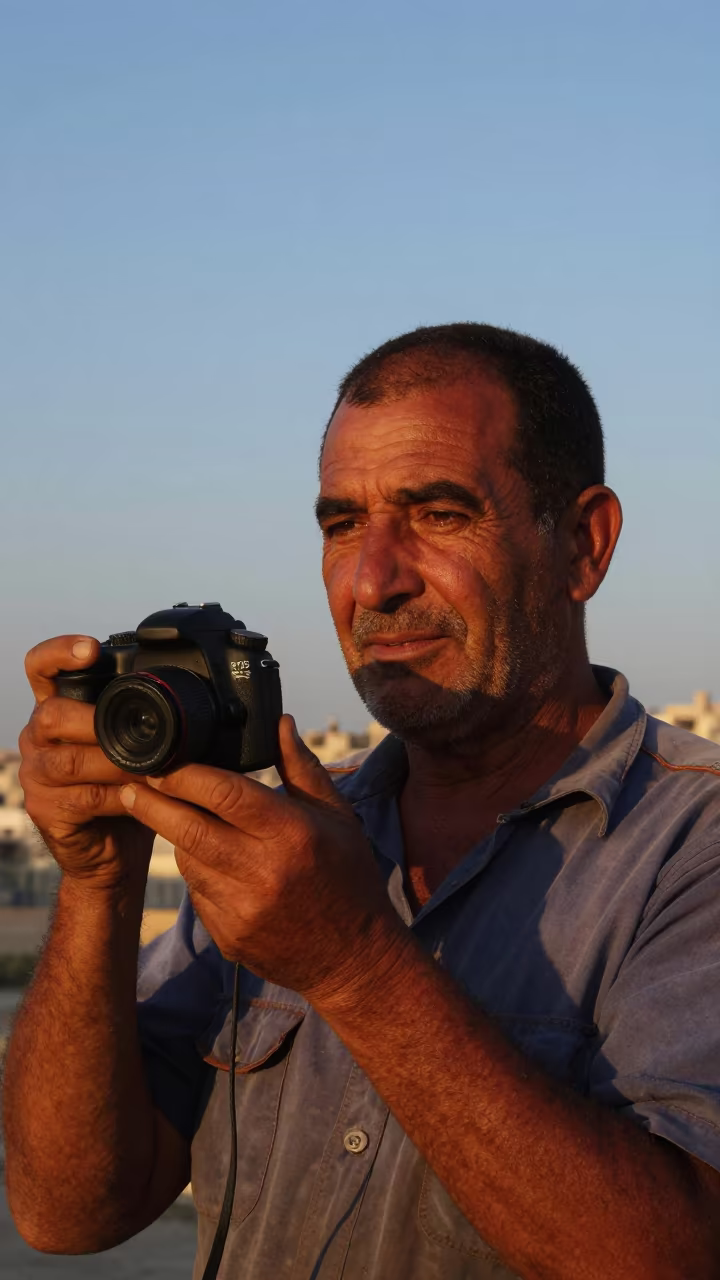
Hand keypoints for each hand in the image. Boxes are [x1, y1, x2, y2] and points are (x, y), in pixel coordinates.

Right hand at [18, 636, 153, 889]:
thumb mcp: (135, 744)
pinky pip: (84, 796)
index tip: (91, 648)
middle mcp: (38, 737)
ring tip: (153, 767)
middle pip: (53, 714)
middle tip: (136, 730)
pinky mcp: (46, 810)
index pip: (41, 667)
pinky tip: (144, 795)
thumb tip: (198, 694)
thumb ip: (142, 718)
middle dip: (97, 720)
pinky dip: (121, 795)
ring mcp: (37, 774)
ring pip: (71, 759)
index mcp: (58, 709)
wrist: (112, 853)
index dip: (60, 652)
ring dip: (118, 762)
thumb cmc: (128, 789)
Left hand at [119, 715, 410, 1003]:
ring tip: (170, 815)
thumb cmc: (349, 877)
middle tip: (132, 783)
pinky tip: (204, 858)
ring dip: (175, 836)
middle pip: (190, 828)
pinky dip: (195, 871)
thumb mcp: (338, 817)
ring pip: (188, 860)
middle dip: (154, 802)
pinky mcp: (229, 936)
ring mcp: (243, 910)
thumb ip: (303, 768)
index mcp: (293, 835)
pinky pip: (197, 893)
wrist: (352, 959)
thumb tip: (280, 722)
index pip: (226, 794)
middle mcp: (264, 872)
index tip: (160, 760)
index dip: (185, 775)